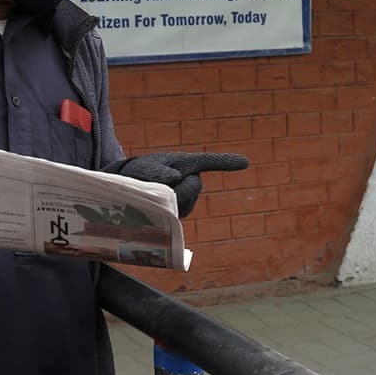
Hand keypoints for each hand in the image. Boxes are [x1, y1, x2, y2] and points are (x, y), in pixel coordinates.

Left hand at [110, 151, 247, 216]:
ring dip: (168, 200)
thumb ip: (157, 172)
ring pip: (185, 202)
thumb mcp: (144, 169)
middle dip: (179, 189)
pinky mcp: (181, 211)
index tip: (245, 162)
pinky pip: (178, 213)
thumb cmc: (138, 172)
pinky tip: (156, 207)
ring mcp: (188, 197)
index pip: (210, 161)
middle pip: (194, 187)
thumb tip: (175, 178)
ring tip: (152, 193)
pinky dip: (166, 211)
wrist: (130, 188)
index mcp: (187, 163)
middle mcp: (191, 179)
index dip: (227, 162)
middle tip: (158, 187)